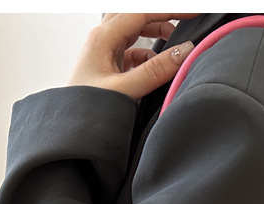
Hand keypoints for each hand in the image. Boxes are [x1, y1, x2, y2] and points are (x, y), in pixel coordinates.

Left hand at [66, 13, 201, 99]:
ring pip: (135, 32)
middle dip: (163, 17)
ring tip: (176, 46)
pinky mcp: (109, 68)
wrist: (70, 131)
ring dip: (157, 34)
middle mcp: (103, 40)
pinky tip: (159, 67)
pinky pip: (133, 52)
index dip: (170, 10)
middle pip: (137, 16)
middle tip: (187, 21)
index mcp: (103, 38)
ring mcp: (105, 53)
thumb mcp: (124, 90)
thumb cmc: (86, 111)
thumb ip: (155, 71)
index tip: (193, 14)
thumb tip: (184, 52)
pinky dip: (149, 55)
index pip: (142, 11)